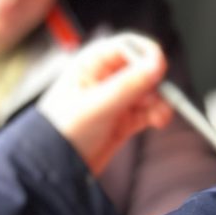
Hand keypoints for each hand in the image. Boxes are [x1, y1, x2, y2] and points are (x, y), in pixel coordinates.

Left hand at [37, 32, 171, 175]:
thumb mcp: (95, 105)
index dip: (147, 54)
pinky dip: (157, 114)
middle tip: (160, 96)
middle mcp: (106, 78)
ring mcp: (116, 99)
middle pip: (144, 68)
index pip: (128, 46)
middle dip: (156, 82)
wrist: (55, 168)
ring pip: (150, 91)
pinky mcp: (124, 119)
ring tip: (158, 115)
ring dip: (160, 101)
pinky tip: (158, 121)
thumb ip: (127, 85)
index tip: (159, 68)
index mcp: (92, 63)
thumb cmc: (60, 131)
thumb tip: (155, 65)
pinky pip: (149, 110)